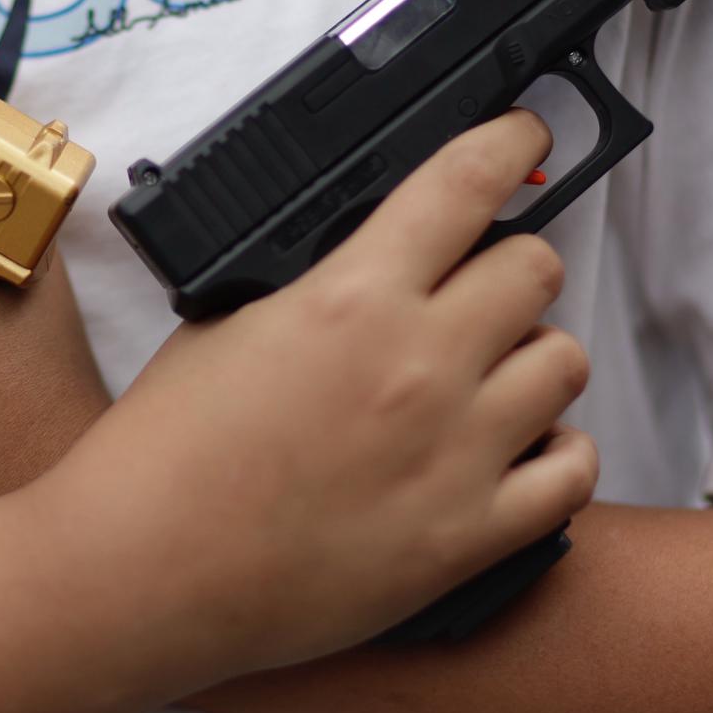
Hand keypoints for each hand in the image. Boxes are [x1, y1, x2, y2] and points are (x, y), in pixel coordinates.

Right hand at [30, 110, 597, 677]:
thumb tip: (377, 260)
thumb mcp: (226, 324)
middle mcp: (420, 364)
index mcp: (352, 298)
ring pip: (566, 362)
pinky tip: (516, 451)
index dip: (507, 145)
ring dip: (532, 356)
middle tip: (476, 288)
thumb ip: (318, 285)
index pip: (466, 184)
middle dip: (509, 265)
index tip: (519, 138)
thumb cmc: (163, 453)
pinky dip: (554, 453)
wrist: (141, 574)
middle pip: (536, 267)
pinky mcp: (469, 537)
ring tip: (488, 377)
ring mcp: (455, 453)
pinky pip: (572, 471)